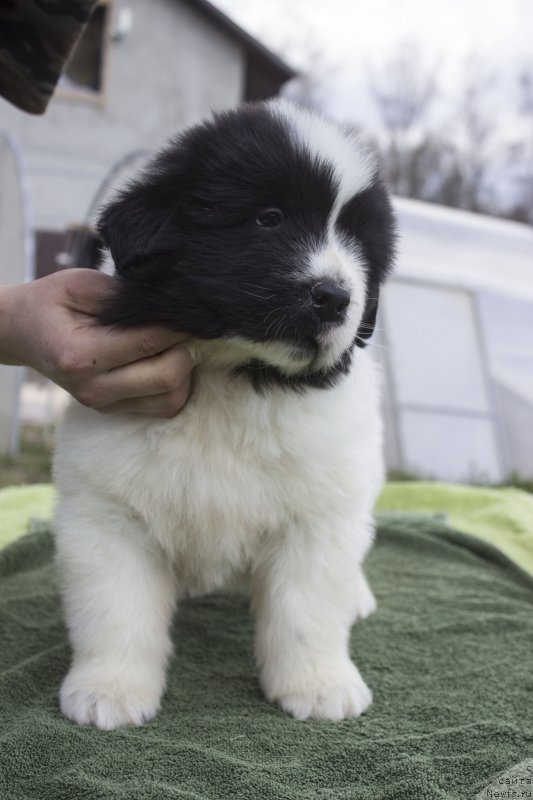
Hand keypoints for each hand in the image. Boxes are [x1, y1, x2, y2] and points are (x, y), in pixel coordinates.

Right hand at [0, 269, 192, 416]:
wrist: (21, 333)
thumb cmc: (51, 302)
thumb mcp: (80, 284)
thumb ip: (124, 297)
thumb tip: (170, 305)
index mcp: (81, 355)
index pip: (150, 341)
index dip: (179, 325)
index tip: (192, 310)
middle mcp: (94, 388)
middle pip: (168, 377)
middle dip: (186, 349)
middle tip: (184, 327)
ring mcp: (103, 404)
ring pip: (171, 398)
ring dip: (184, 371)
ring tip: (174, 344)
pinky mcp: (113, 410)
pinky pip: (162, 406)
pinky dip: (174, 385)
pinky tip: (165, 360)